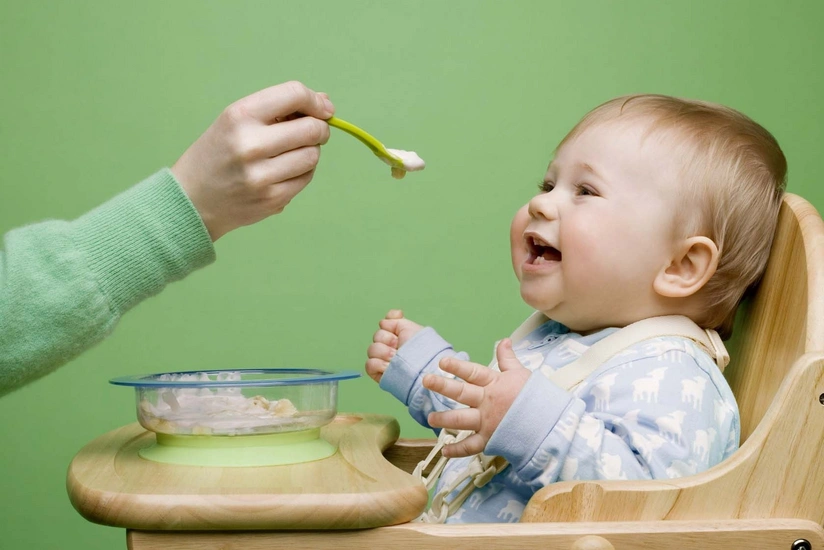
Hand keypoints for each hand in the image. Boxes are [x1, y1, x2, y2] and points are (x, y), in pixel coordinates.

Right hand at [171, 81, 334, 240]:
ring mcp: (261, 175)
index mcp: (240, 116)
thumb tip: (325, 101)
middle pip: (311, 129)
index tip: (324, 108)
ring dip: (311, 151)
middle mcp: (250, 144)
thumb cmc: (219, 153)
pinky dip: (303, 172)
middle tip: (315, 131)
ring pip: (313, 156)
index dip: (316, 101)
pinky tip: (284, 171)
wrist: (192, 199)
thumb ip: (279, 108)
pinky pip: (306, 178)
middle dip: (320, 128)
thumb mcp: (236, 121)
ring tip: (292, 152)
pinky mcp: (272, 199)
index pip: (294, 94)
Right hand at [365, 309, 422, 382]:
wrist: (423, 367)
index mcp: (398, 336)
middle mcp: (390, 346)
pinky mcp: (379, 373)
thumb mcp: (411, 328)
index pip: (384, 324)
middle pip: (376, 336)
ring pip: (371, 349)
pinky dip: (379, 364)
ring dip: (384, 353)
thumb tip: (382, 322)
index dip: (389, 325)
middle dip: (388, 340)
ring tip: (395, 358)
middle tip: (399, 347)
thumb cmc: (421, 349)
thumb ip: (395, 320)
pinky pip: (369, 364)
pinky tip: (389, 366)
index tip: (397, 329)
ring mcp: (383, 360)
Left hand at [423, 338, 529, 457]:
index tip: (441, 362)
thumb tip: (503, 340)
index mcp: (495, 384)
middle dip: (442, 386)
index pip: (473, 372)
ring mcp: (488, 422)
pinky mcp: (491, 439)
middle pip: (462, 392)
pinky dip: (457, 450)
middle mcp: (487, 402)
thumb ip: (508, 359)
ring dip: (444, 418)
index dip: (457, 367)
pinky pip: (471, 446)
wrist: (550, 424)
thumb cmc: (536, 397)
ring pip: (461, 419)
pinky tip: (445, 450)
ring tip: (430, 417)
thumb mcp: (521, 374)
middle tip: (426, 380)